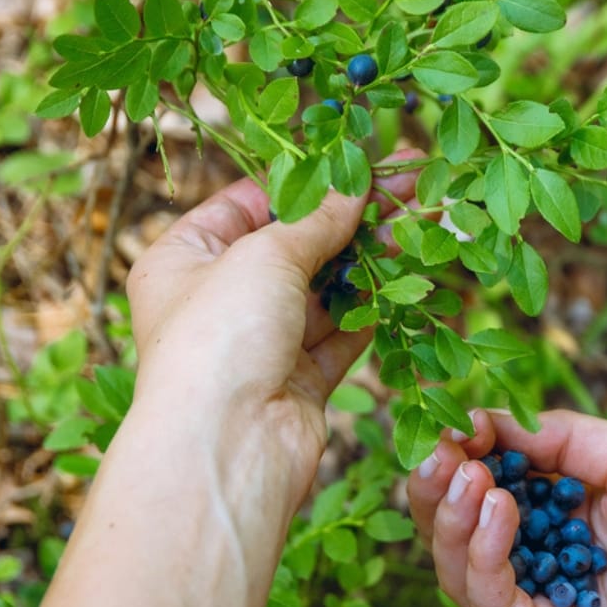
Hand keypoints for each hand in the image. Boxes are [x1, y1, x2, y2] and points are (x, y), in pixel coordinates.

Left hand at [6, 153, 425, 606]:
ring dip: (371, 261)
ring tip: (421, 225)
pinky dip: (376, 309)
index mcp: (185, 258)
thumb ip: (318, 219)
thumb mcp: (265, 255)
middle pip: (296, 245)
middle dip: (352, 219)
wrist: (229, 448)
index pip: (249, 202)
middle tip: (410, 186)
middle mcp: (220, 299)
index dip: (305, 179)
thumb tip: (357, 185)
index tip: (359, 158)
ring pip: (326, 289)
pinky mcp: (302, 379)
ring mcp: (262, 342)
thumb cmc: (220, 338)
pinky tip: (412, 280)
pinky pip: (344, 334)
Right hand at [408, 410, 606, 606]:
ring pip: (459, 563)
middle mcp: (542, 556)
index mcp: (564, 511)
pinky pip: (487, 599)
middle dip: (438, 482)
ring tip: (466, 475)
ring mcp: (537, 601)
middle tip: (434, 449)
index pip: (491, 478)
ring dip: (451, 514)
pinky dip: (479, 550)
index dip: (465, 448)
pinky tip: (495, 509)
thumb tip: (484, 417)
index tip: (451, 420)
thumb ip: (560, 437)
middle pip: (460, 523)